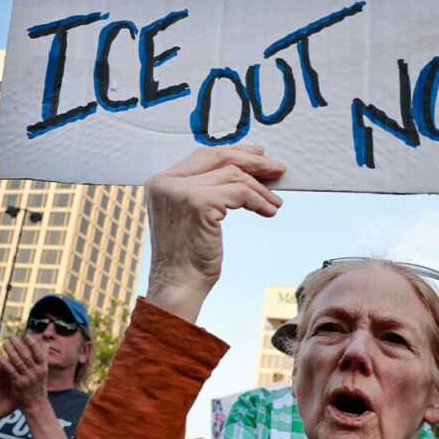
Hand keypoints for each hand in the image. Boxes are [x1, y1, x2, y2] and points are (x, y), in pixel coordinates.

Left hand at [0, 335, 48, 411]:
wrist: (36, 403)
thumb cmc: (39, 384)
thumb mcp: (44, 370)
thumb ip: (44, 356)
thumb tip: (46, 343)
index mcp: (43, 367)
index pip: (38, 353)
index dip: (33, 344)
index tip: (26, 336)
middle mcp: (36, 372)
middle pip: (26, 355)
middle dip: (18, 344)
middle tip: (11, 336)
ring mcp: (27, 378)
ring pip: (17, 362)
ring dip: (10, 351)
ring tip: (4, 344)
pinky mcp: (18, 383)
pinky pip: (10, 371)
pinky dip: (4, 363)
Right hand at [145, 145, 284, 321]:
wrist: (178, 285)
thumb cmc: (187, 257)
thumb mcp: (189, 216)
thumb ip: (202, 190)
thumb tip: (241, 170)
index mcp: (160, 181)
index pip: (203, 155)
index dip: (234, 152)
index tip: (258, 155)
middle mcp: (166, 182)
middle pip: (218, 157)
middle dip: (252, 161)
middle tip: (278, 168)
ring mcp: (181, 191)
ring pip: (233, 175)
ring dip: (260, 188)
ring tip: (275, 202)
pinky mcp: (198, 203)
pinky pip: (240, 193)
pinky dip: (259, 201)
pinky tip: (269, 211)